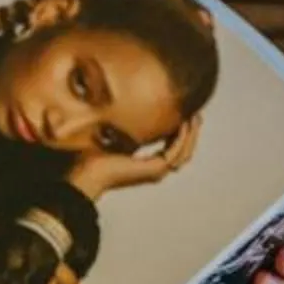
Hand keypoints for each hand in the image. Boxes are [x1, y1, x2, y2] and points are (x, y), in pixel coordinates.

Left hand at [64, 109, 204, 199]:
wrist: (87, 173)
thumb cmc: (96, 157)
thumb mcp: (119, 138)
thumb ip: (132, 130)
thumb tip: (135, 110)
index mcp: (149, 165)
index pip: (174, 150)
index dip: (183, 134)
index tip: (186, 116)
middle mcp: (156, 170)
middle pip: (185, 152)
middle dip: (192, 134)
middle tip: (196, 115)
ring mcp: (157, 172)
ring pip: (184, 153)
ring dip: (191, 135)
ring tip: (194, 117)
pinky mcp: (154, 169)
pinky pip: (175, 152)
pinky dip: (181, 138)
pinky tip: (183, 123)